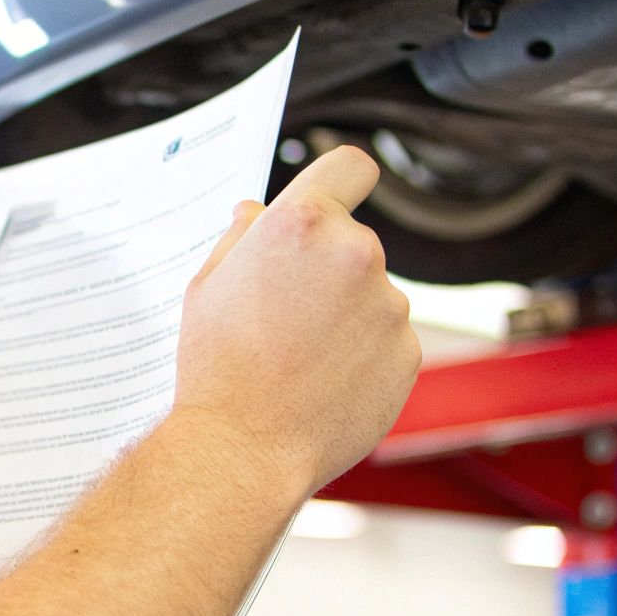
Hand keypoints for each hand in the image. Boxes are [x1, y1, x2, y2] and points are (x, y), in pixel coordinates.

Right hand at [172, 146, 419, 493]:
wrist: (245, 449)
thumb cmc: (218, 367)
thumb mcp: (207, 287)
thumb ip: (241, 238)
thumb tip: (257, 213)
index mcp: (302, 223)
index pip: (350, 166)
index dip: (341, 181)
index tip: (336, 199)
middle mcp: (356, 252)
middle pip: (352, 241)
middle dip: (326, 267)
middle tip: (282, 311)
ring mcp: (389, 304)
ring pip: (371, 294)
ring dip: (345, 314)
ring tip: (299, 357)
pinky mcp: (409, 351)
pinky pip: (387, 339)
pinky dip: (363, 355)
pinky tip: (324, 381)